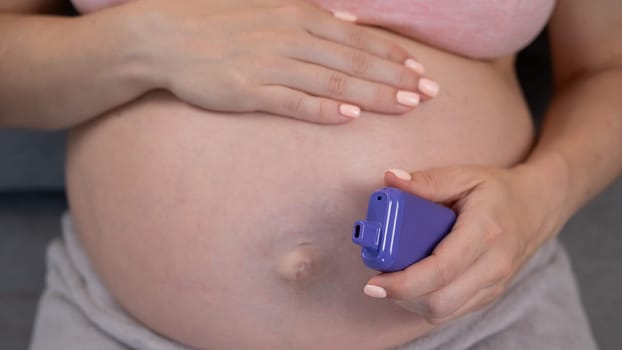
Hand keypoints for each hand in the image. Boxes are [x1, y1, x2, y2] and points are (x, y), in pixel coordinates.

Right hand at [118, 0, 436, 122]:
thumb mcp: (265, 6)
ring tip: (406, 106)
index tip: (420, 70)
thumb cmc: (215, 20)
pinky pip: (293, 101)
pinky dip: (323, 108)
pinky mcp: (248, 90)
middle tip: (430, 94)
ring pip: (333, 81)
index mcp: (296, 14)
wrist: (162, 36)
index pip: (356, 38)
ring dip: (373, 95)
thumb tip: (345, 21)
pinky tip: (350, 116)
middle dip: (396, 78)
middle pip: (354, 60)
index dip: (392, 56)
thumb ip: (308, 15)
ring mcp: (269, 64)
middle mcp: (289, 36)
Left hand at [362, 166, 561, 324]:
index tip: (374, 282)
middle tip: (378, 279)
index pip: (441, 270)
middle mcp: (493, 266)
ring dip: (411, 301)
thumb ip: (427, 181)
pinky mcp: (488, 296)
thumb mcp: (464, 176)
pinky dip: (426, 302)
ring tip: (394, 278)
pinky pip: (452, 312)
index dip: (403, 282)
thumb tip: (391, 180)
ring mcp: (493, 285)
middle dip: (402, 295)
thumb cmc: (498, 191)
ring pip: (444, 312)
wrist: (538, 208)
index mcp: (484, 233)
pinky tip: (414, 282)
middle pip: (440, 301)